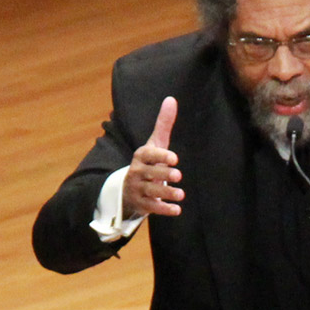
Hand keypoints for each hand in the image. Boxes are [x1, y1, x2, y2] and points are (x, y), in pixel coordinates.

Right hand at [125, 97, 181, 219]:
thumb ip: (163, 124)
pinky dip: (164, 209)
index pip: (149, 155)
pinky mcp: (141, 204)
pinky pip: (152, 208)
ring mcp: (137, 189)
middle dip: (163, 174)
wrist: (127, 188)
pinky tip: (177, 210)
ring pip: (151, 191)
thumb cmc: (147, 162)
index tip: (174, 158)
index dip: (161, 156)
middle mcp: (137, 172)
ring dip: (166, 193)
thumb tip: (171, 99)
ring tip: (181, 194)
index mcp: (141, 156)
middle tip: (178, 175)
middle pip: (150, 173)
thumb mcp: (154, 144)